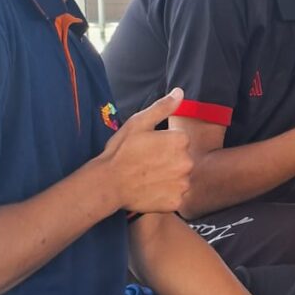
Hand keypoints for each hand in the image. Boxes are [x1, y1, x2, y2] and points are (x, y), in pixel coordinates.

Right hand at [100, 89, 193, 213]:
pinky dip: (167, 194)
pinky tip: (151, 190)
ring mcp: (182, 183)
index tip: (149, 148)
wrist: (108, 183)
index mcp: (180, 140)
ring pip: (181, 178)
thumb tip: (180, 92)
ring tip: (148, 177)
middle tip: (147, 164)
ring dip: (169, 178)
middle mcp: (187, 162)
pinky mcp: (177, 202)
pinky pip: (176, 196)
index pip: (180, 140)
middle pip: (183, 159)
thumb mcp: (138, 122)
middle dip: (169, 161)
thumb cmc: (121, 151)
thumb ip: (162, 107)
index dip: (164, 144)